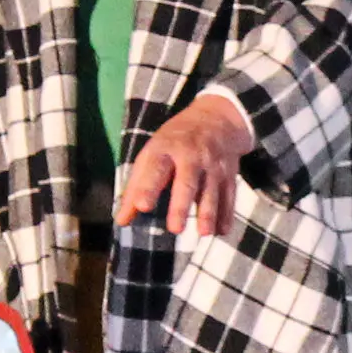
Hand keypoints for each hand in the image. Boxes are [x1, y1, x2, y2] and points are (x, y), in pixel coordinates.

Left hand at [116, 96, 257, 238]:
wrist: (216, 119)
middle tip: (175, 229)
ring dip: (208, 213)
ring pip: (211, 191)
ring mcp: (212, 164)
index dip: (148, 188)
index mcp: (165, 149)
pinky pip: (229, 195)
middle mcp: (191, 156)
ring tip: (204, 233)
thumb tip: (122, 220)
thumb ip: (136, 188)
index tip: (142, 207)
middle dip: (180, 206)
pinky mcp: (229, 173)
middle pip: (186, 182)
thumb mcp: (152, 154)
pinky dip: (227, 214)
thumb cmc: (174, 141)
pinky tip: (222, 231)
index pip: (155, 169)